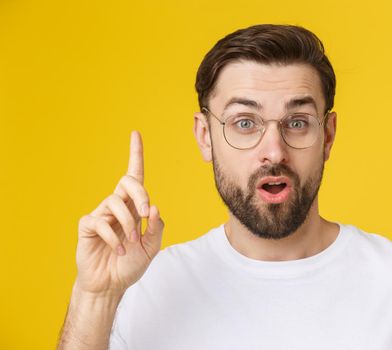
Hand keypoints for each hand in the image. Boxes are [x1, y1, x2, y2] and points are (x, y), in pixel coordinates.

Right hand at [75, 131, 163, 295]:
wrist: (111, 285)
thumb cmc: (130, 263)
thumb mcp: (152, 246)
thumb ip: (156, 227)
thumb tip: (154, 207)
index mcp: (133, 206)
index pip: (135, 175)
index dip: (135, 154)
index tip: (135, 134)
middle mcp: (117, 206)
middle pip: (127, 182)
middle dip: (140, 195)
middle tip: (144, 215)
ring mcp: (101, 214)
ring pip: (115, 202)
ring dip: (128, 224)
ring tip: (130, 244)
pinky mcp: (88, 225)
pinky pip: (99, 221)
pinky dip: (112, 237)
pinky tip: (117, 250)